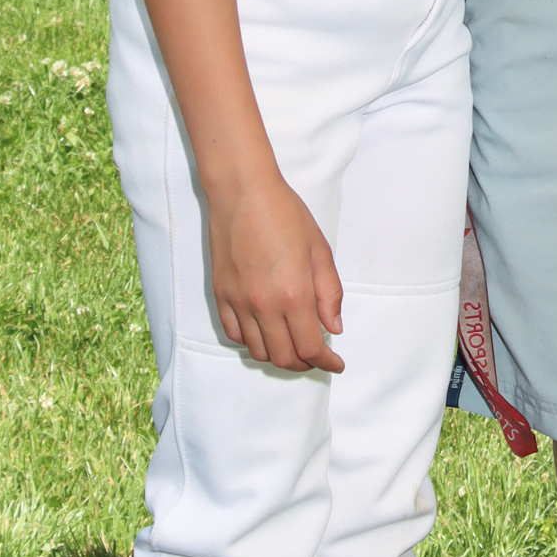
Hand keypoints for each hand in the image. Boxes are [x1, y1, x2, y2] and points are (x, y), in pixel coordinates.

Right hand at [207, 165, 345, 372]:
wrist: (242, 191)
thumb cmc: (285, 214)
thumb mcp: (319, 249)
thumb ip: (329, 293)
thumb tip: (333, 329)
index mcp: (293, 295)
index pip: (310, 348)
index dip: (326, 362)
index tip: (336, 363)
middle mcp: (263, 306)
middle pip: (284, 358)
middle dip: (304, 365)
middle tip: (316, 357)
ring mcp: (238, 303)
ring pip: (258, 352)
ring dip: (279, 356)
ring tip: (292, 344)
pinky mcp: (220, 295)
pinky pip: (234, 335)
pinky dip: (252, 342)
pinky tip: (265, 331)